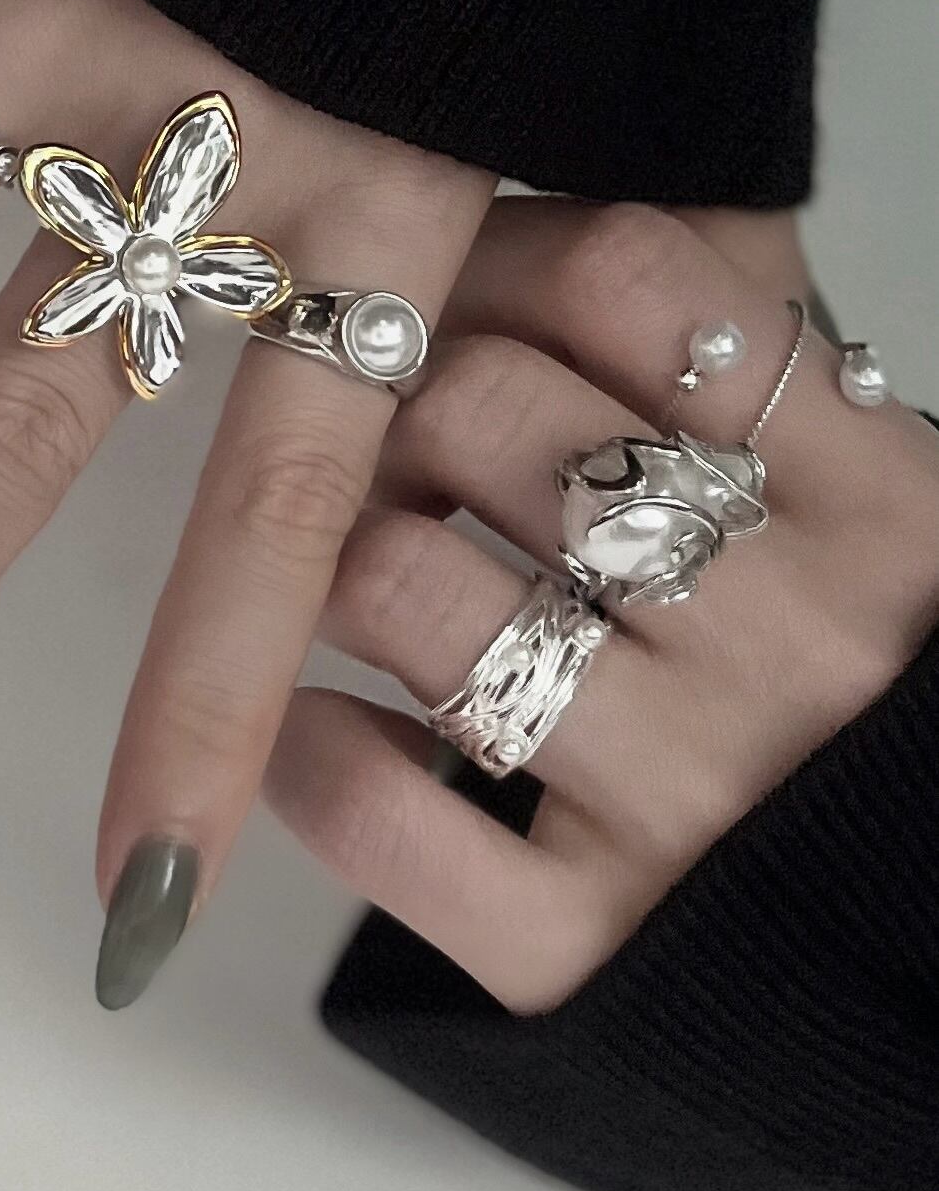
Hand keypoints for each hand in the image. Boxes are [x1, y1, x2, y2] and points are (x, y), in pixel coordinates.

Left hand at [266, 200, 938, 1012]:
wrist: (923, 916)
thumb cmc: (864, 668)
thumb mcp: (857, 492)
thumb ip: (725, 365)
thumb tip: (494, 242)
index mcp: (875, 499)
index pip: (623, 277)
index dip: (493, 258)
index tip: (456, 300)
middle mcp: (790, 639)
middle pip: (481, 410)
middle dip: (399, 410)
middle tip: (397, 453)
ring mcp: (691, 798)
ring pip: (401, 587)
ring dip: (345, 567)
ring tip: (378, 585)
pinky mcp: (588, 949)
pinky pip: (378, 816)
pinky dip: (313, 755)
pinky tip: (328, 726)